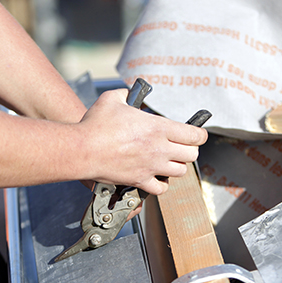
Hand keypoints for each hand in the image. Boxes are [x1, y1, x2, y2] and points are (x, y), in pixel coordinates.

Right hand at [78, 88, 207, 194]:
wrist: (82, 149)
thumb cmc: (96, 125)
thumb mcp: (112, 99)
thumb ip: (125, 94)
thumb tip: (128, 94)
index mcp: (158, 127)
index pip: (195, 135)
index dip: (199, 135)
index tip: (196, 135)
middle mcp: (159, 148)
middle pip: (191, 155)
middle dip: (188, 151)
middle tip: (179, 147)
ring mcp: (150, 166)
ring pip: (180, 172)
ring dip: (176, 166)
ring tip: (167, 162)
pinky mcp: (139, 180)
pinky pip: (160, 189)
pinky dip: (161, 185)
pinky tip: (155, 178)